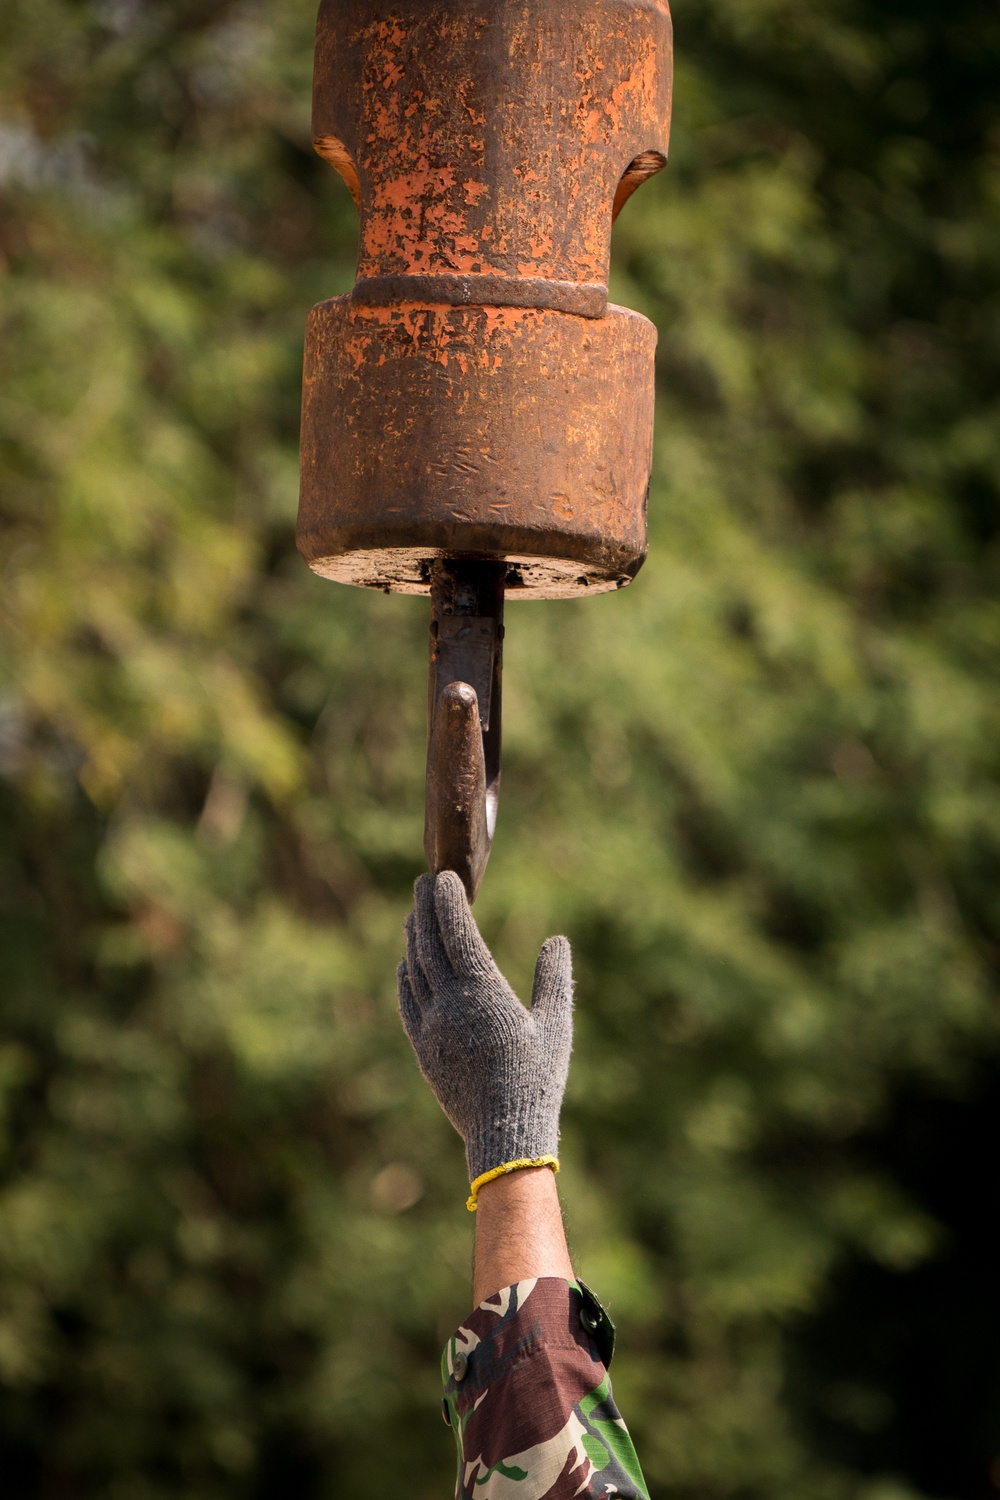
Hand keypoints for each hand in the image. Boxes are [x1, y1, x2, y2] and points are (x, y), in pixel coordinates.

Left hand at [397, 871, 573, 1190]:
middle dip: (424, 909)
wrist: (505, 1134)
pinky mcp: (423, 1048)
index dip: (448, 901)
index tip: (444, 877)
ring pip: (415, 969)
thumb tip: (556, 940)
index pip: (457, 932)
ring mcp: (432, 1026)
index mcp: (483, 992)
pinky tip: (407, 964)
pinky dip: (406, 976)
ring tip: (413, 915)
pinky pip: (407, 1002)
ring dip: (413, 938)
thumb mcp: (556, 1025)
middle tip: (423, 882)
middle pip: (429, 943)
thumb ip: (554, 979)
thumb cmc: (538, 1078)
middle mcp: (450, 1004)